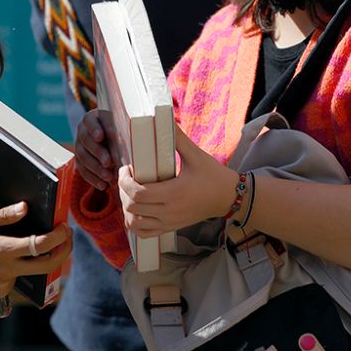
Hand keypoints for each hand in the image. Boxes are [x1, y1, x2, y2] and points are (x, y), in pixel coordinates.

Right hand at [0, 202, 71, 297]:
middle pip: (47, 265)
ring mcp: (3, 284)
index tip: (64, 227)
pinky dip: (15, 269)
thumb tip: (25, 207)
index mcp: (3, 249)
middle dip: (63, 252)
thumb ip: (4, 216)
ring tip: (23, 244)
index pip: (42, 245)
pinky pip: (15, 280)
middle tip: (66, 238)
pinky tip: (1, 260)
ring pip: (30, 272)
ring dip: (33, 259)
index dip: (59, 236)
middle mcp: (7, 270)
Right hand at [74, 109, 118, 189]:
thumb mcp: (121, 127)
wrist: (112, 140)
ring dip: (96, 168)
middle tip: (108, 162)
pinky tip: (103, 185)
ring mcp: (79, 146)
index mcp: (93, 118)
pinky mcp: (79, 160)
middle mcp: (83, 131)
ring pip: (83, 157)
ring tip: (108, 177)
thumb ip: (122, 133)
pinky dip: (93, 179)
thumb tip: (126, 143)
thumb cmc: (121, 130)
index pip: (91, 122)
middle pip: (86, 140)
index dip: (95, 129)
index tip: (100, 136)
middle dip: (98, 152)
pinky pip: (83, 170)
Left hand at [118, 124, 236, 236]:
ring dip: (127, 208)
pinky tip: (136, 209)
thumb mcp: (196, 155)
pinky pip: (144, 234)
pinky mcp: (170, 228)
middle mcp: (169, 212)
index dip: (125, 181)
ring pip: (134, 223)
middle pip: (132, 207)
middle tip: (127, 177)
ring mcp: (169, 223)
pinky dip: (134, 223)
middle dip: (122, 191)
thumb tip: (165, 117)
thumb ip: (178, 138)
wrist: (228, 198)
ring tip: (130, 192)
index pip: (138, 193)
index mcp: (174, 193)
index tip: (127, 168)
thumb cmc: (213, 175)